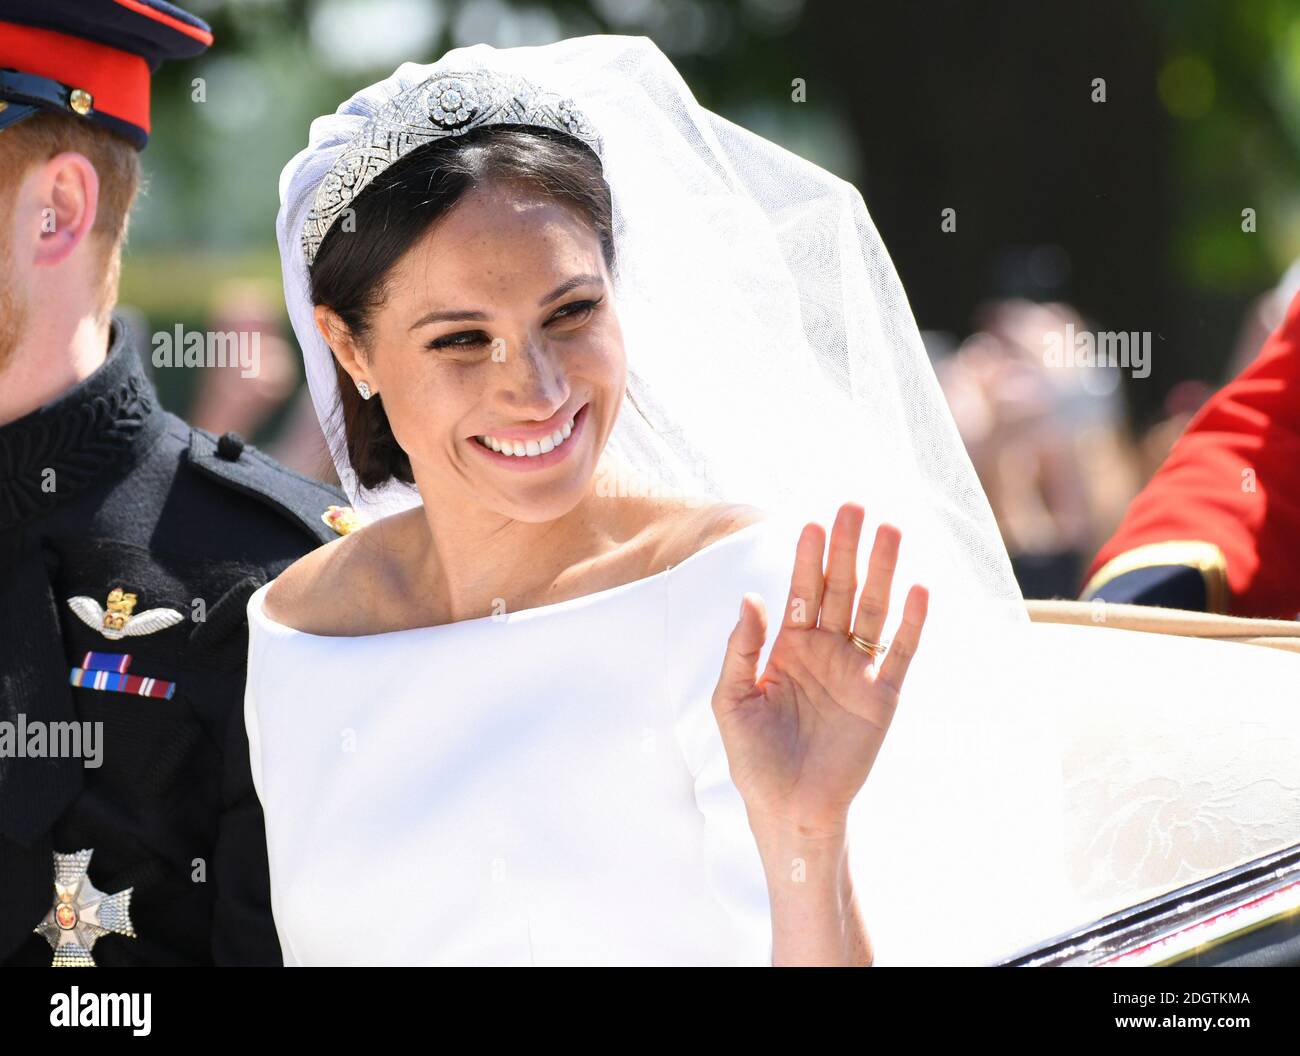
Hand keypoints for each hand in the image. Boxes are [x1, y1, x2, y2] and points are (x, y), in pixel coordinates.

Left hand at [711, 503, 928, 838]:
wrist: (789, 810)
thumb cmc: (754, 759)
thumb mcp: (732, 700)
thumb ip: (741, 648)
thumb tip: (751, 596)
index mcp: (789, 648)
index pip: (801, 592)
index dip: (807, 558)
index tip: (813, 522)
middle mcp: (826, 651)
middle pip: (840, 589)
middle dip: (847, 549)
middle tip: (854, 507)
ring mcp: (856, 671)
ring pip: (872, 610)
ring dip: (882, 572)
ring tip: (890, 530)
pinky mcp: (882, 697)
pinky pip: (900, 653)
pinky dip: (911, 622)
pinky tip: (919, 589)